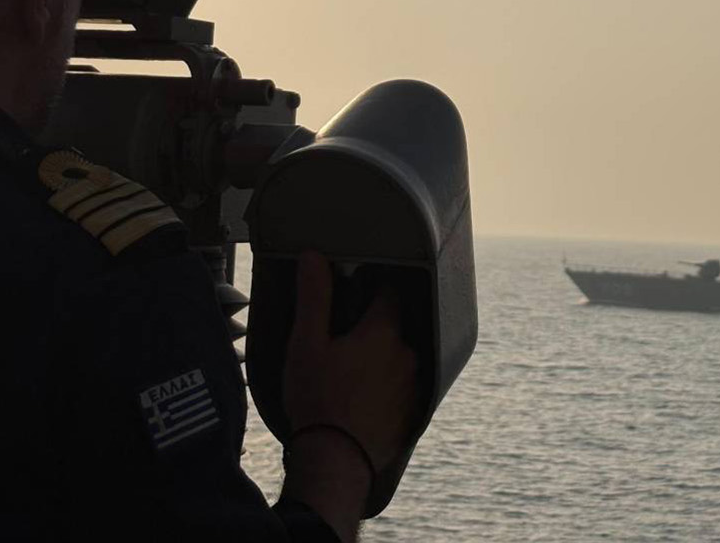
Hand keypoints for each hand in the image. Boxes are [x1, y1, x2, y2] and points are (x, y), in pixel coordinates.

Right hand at [279, 253, 417, 535]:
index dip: (372, 289)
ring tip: (350, 375)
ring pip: (398, 359)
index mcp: (384, 332)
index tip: (355, 294)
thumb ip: (314, 297)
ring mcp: (413, 386)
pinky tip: (362, 399)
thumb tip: (314, 256)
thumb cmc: (317, 399)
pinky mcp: (412, 414)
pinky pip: (401, 388)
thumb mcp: (306, 343)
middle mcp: (407, 354)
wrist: (336, 462)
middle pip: (394, 328)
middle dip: (373, 329)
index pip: (389, 294)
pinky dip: (386, 388)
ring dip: (381, 360)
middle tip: (343, 342)